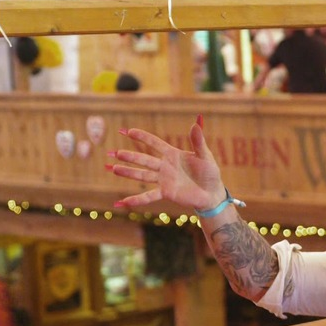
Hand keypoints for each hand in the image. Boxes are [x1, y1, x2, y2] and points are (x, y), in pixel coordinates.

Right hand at [107, 117, 225, 212]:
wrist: (212, 193)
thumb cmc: (210, 173)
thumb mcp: (205, 156)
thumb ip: (198, 141)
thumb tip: (196, 123)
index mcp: (173, 154)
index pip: (154, 143)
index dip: (142, 137)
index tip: (128, 131)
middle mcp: (165, 166)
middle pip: (144, 159)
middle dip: (130, 156)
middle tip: (115, 153)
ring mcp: (164, 180)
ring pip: (142, 175)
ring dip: (128, 172)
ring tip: (112, 168)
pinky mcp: (166, 193)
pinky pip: (149, 196)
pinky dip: (136, 200)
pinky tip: (122, 202)